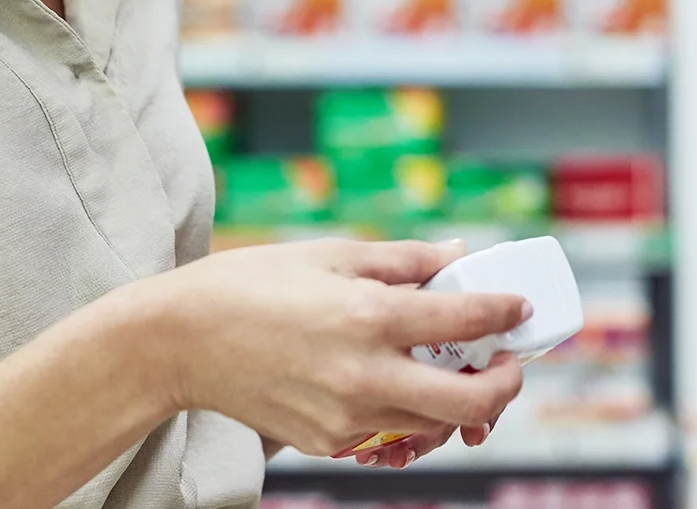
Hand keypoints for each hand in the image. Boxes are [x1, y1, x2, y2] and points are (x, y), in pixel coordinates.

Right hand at [130, 238, 528, 457]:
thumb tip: (456, 254)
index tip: (516, 308)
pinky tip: (393, 386)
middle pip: (469, 401)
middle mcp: (365, 373)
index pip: (466, 322)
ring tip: (453, 375)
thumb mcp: (331, 254)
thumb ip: (403, 260)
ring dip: (456, 404)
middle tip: (506, 366)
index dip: (504, 313)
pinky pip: (385, 432)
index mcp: (370, 315)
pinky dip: (401, 413)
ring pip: (432, 425)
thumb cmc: (250, 284)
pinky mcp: (326, 441)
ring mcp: (346, 416)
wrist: (180, 341)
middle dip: (503, 386)